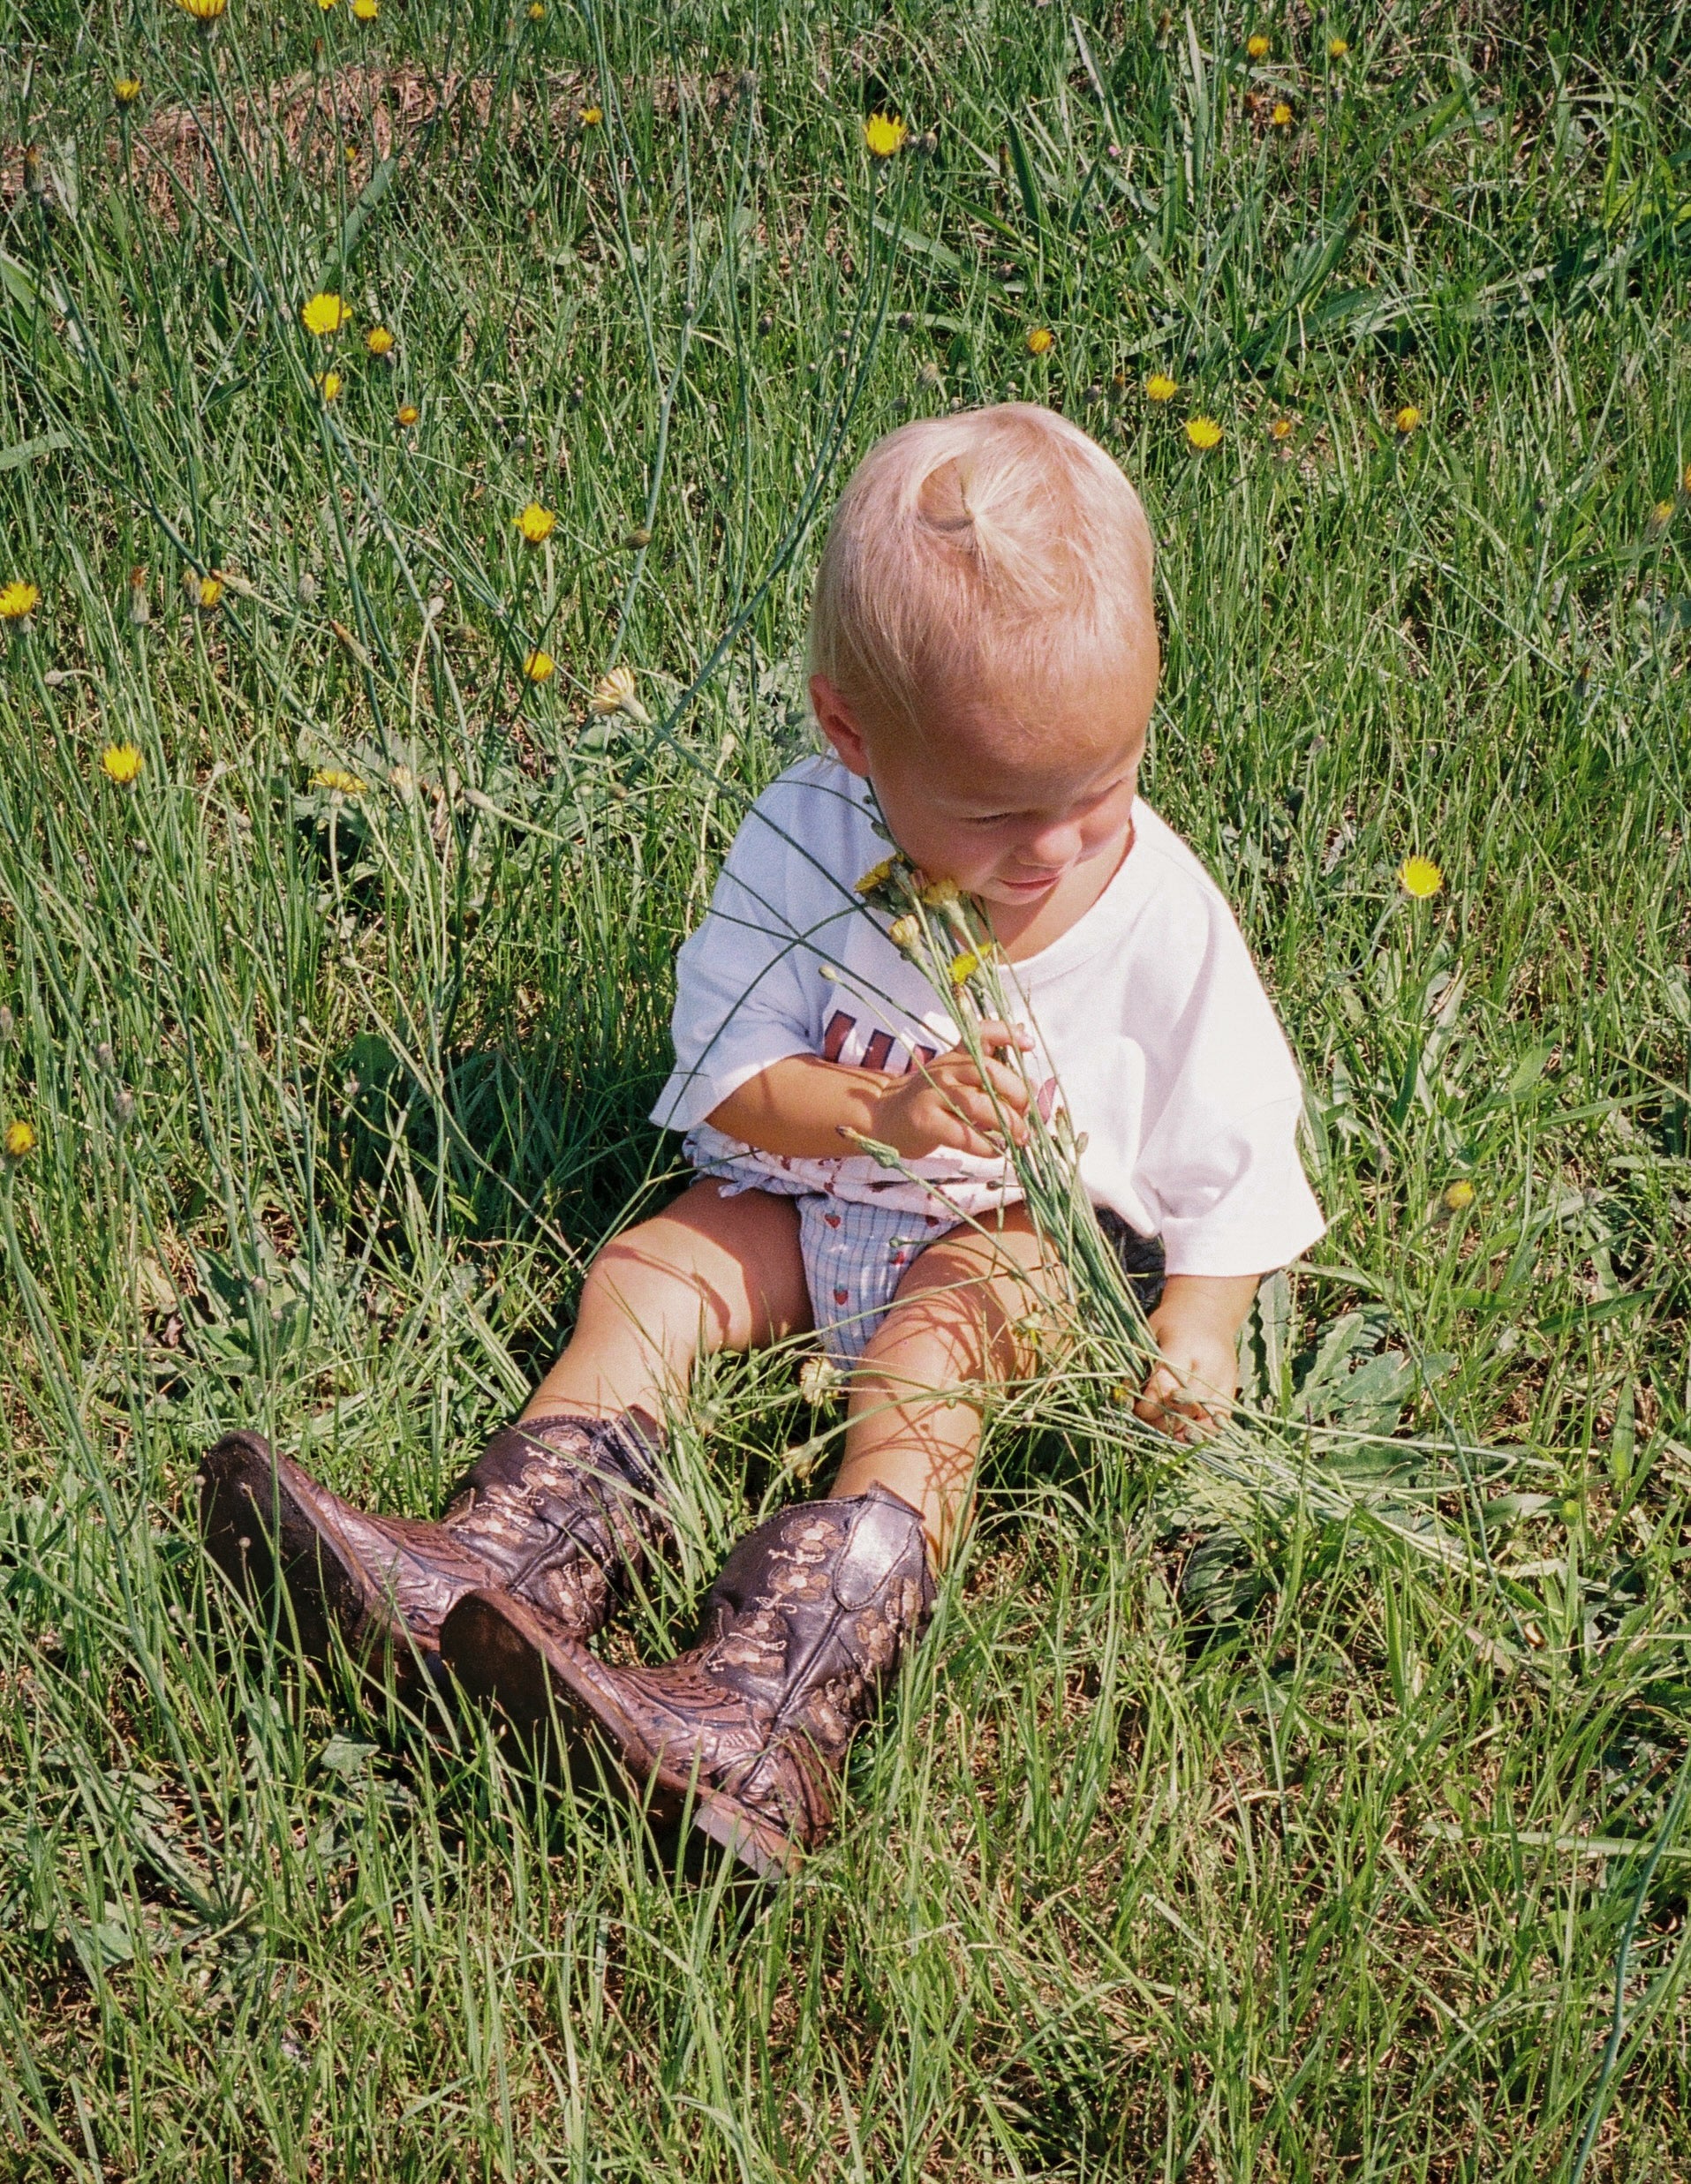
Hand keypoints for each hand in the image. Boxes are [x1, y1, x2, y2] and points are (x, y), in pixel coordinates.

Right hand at [865, 1021, 1033, 1159]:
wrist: (885, 1118)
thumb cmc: (932, 1101)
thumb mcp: (957, 1079)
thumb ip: (993, 1080)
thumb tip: (1036, 1085)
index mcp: (957, 1056)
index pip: (982, 1033)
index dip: (1006, 1033)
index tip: (1029, 1044)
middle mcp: (945, 1069)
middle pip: (987, 1071)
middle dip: (1017, 1092)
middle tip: (1029, 1113)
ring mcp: (932, 1094)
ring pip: (977, 1103)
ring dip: (1006, 1122)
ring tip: (1020, 1137)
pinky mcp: (925, 1122)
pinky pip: (962, 1134)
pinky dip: (985, 1145)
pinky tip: (996, 1151)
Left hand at [1134, 1275, 1256, 1441]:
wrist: (1208, 1313)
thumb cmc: (1172, 1324)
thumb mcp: (1149, 1334)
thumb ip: (1138, 1364)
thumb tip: (1124, 1397)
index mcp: (1184, 1346)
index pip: (1167, 1386)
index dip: (1149, 1404)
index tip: (1136, 1407)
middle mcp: (1208, 1365)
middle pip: (1184, 1406)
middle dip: (1160, 1419)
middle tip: (1145, 1417)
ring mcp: (1224, 1379)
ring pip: (1201, 1418)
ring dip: (1177, 1428)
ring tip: (1160, 1423)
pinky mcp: (1232, 1390)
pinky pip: (1219, 1422)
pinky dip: (1201, 1432)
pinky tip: (1183, 1431)